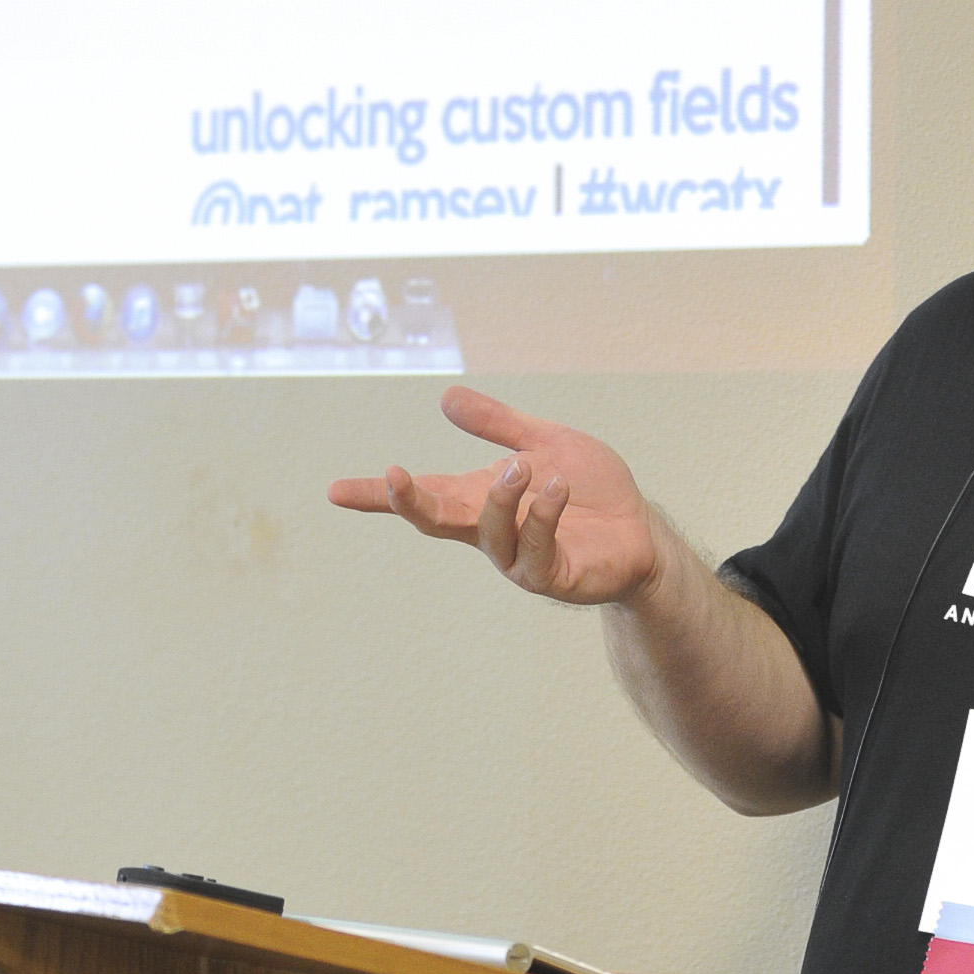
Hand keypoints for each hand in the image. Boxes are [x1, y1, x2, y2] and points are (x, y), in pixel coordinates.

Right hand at [326, 387, 661, 606]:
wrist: (640, 530)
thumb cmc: (590, 491)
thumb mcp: (544, 442)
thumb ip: (499, 425)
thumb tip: (445, 397)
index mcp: (480, 500)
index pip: (423, 496)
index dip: (377, 495)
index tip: (333, 490)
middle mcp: (490, 532)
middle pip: (435, 521)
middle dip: (409, 502)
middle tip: (394, 477)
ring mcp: (519, 558)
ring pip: (488, 531)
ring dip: (502, 496)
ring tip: (524, 467)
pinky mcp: (552, 576)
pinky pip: (535, 549)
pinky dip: (541, 515)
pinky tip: (554, 488)